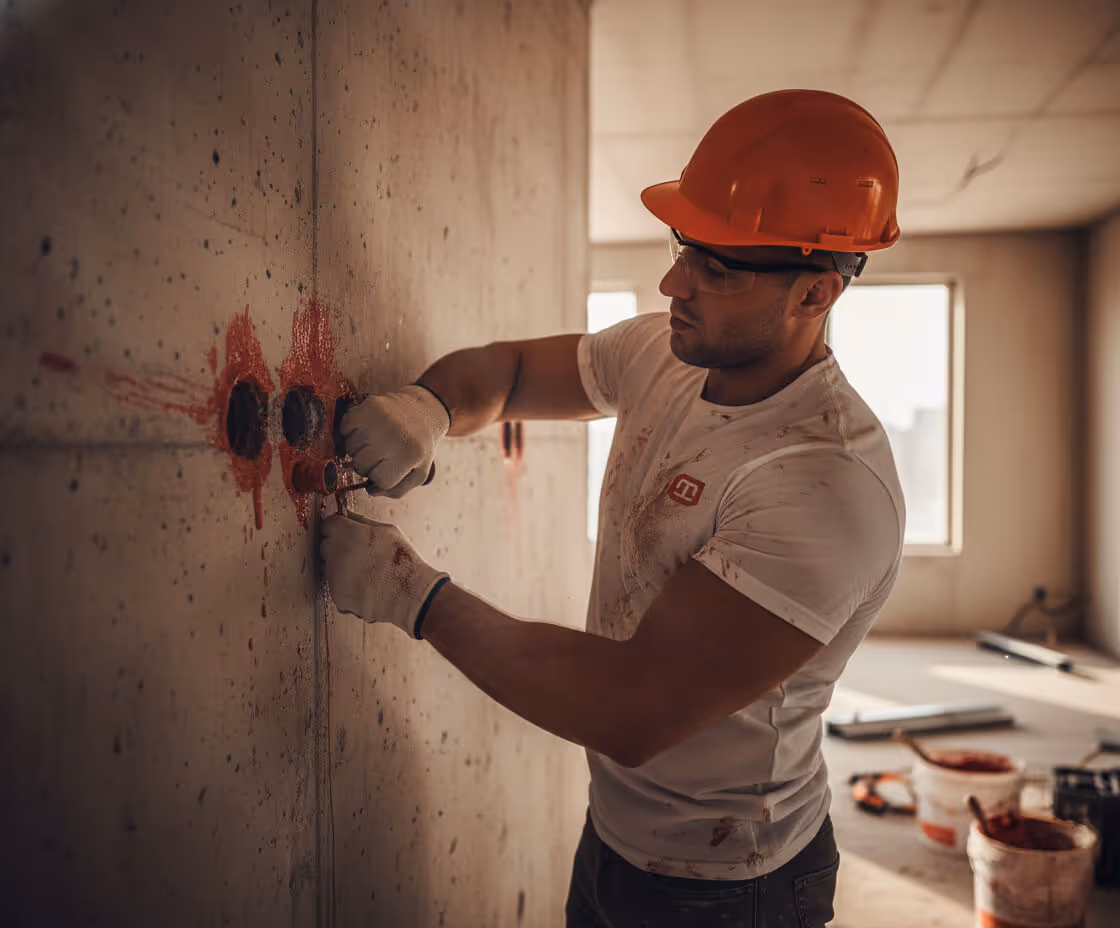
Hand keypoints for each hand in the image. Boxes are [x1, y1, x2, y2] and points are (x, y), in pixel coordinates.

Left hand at [321, 512, 450, 637]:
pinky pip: (337, 586)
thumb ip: (361, 522)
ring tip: (367, 571)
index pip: (327, 525)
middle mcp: (333, 553)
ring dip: (342, 567)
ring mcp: (332, 576)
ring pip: (330, 567)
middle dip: (337, 547)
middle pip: (326, 546)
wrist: (407, 593)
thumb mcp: (386, 530)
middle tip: (360, 553)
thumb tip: (348, 516)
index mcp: (344, 532)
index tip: (346, 533)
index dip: (338, 529)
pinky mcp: (336, 595)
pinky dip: (347, 586)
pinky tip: (366, 585)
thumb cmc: (400, 559)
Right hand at [341, 385, 449, 497]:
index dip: (379, 479)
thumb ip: (397, 490)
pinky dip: (350, 432)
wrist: (421, 410)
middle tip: (378, 457)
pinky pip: (345, 428)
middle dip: (367, 466)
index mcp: (411, 454)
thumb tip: (371, 491)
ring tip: (372, 443)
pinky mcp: (368, 406)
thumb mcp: (419, 472)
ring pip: (351, 448)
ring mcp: (380, 419)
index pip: (380, 480)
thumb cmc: (418, 445)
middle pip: (361, 465)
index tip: (385, 469)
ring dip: (357, 450)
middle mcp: (395, 436)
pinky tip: (364, 431)